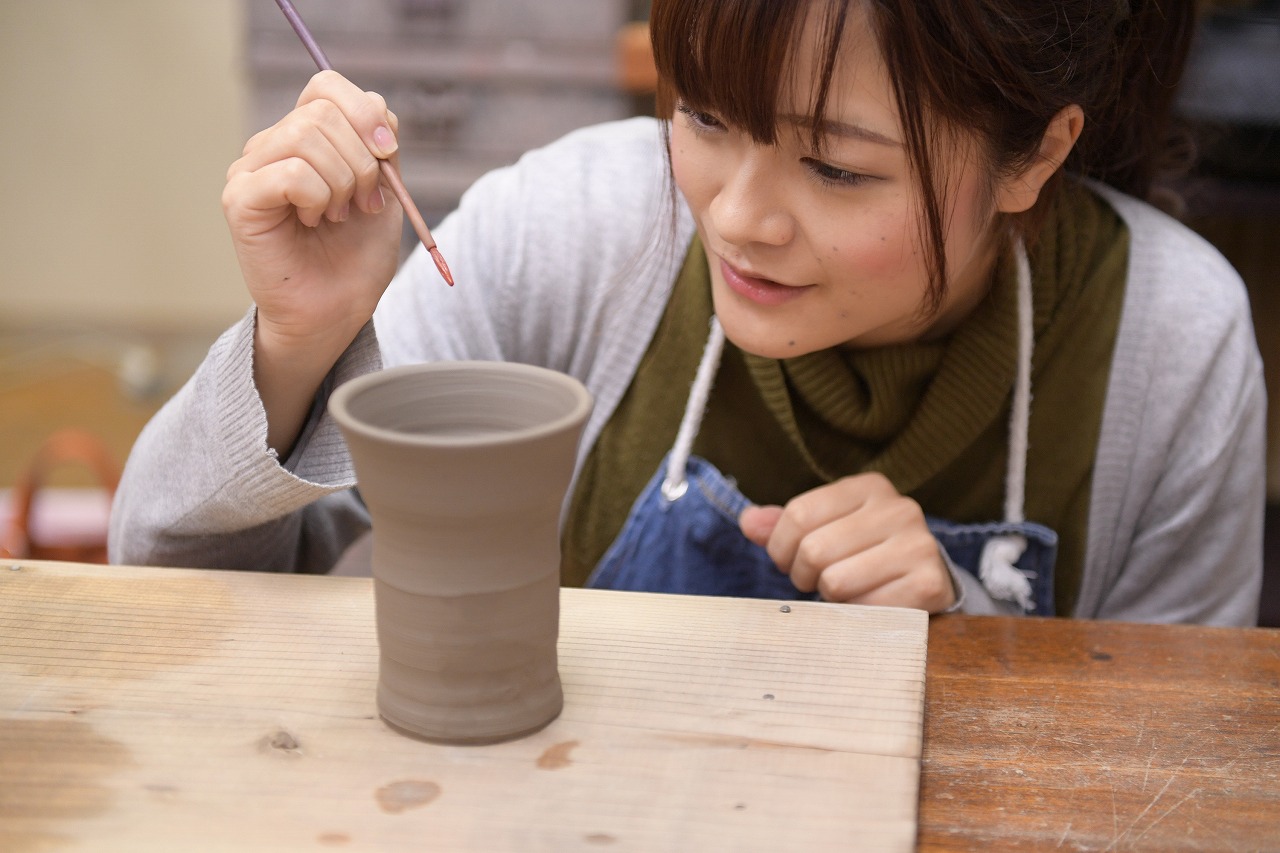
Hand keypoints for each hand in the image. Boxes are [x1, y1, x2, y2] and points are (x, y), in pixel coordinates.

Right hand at [221, 70, 404, 451]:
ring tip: (337, 217)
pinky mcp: (240, 200)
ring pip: (308, 137)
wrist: (338, 310)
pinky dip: (319, 198)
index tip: (390, 154)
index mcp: (303, 138)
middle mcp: (270, 147)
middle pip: (323, 112)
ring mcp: (250, 171)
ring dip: (343, 183)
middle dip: (363, 161)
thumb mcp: (384, 190)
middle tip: (362, 204)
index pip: (326, 87)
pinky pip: (292, 173)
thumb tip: (376, 109)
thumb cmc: (356, 255)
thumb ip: (380, 144)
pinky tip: (314, 223)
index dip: (366, 113)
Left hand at [739, 473, 955, 611]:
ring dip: (830, 597)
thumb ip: (785, 525)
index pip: (799, 514)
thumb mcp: (827, 528)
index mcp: (870, 487)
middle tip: (817, 581)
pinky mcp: (929, 584)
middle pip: (813, 549)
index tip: (788, 560)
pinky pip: (865, 608)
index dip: (780, 546)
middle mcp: (899, 509)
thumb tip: (748, 521)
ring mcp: (919, 545)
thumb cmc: (865, 553)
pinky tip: (870, 604)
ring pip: (835, 581)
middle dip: (803, 575)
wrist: (926, 583)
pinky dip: (858, 614)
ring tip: (844, 591)